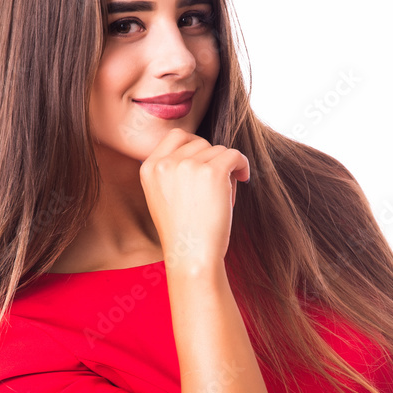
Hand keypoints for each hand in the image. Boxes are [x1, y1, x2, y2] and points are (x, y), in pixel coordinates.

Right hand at [139, 127, 249, 267]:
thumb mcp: (163, 197)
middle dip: (212, 160)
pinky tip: (243, 177)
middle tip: (217, 186)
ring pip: (218, 150)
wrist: (191, 257)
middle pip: (200, 143)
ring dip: (226, 168)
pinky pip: (234, 155)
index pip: (175, 136)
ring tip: (223, 194)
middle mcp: (166, 163)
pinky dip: (242, 164)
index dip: (196, 145)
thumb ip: (172, 172)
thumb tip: (203, 150)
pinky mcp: (212, 172)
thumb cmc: (183, 234)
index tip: (206, 161)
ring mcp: (188, 166)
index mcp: (149, 167)